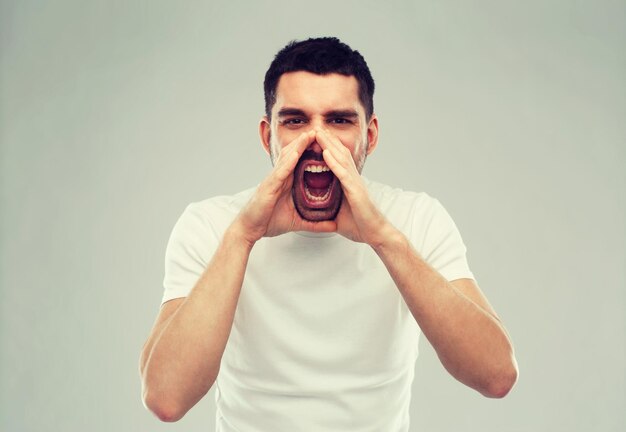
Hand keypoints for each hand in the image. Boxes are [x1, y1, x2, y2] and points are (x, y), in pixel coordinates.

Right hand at [233, 130, 336, 244]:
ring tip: (311, 134)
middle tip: (322, 131)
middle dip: (307, 142)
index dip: (312, 150)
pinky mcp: (268, 186)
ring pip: (287, 158)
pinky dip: (288, 161)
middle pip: (294, 154)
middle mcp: (281, 177)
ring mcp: (274, 180)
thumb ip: (316, 223)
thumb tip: (334, 227)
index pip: (301, 161)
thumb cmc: (269, 222)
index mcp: (287, 181)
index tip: (327, 142)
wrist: (249, 229)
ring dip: (298, 145)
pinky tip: (297, 153)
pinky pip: (279, 171)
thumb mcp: (297, 222)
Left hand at [316, 128, 394, 245]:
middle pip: (339, 154)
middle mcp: (353, 179)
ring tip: (318, 133)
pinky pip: (343, 173)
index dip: (328, 148)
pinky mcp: (355, 191)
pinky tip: (325, 153)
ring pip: (341, 159)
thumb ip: (329, 213)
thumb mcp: (338, 217)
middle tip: (315, 128)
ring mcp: (355, 183)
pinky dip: (334, 162)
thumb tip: (317, 218)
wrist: (375, 234)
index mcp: (349, 183)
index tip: (316, 139)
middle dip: (327, 140)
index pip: (338, 161)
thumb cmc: (360, 226)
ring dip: (329, 145)